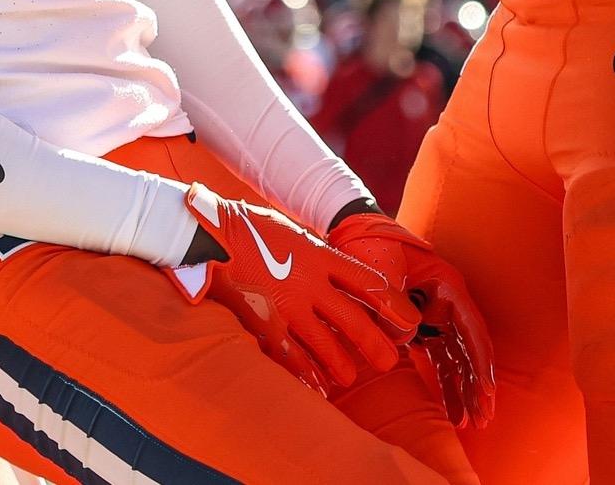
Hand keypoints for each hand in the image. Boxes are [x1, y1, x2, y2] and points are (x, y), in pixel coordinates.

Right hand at [168, 185, 416, 395]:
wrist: (207, 230)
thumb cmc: (247, 227)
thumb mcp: (291, 232)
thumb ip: (315, 255)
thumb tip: (335, 273)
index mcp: (319, 254)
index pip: (367, 282)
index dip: (392, 303)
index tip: (407, 320)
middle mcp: (310, 281)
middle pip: (353, 318)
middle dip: (374, 343)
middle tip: (389, 362)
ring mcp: (287, 304)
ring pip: (325, 342)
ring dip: (340, 363)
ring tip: (349, 378)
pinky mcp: (264, 320)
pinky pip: (291, 354)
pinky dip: (306, 373)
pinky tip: (316, 386)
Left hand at [329, 211, 495, 426]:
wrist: (350, 231)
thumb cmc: (369, 245)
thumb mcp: (380, 270)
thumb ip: (392, 304)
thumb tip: (403, 341)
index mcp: (446, 285)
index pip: (471, 329)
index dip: (480, 363)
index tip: (485, 392)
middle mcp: (447, 302)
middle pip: (469, 349)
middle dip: (477, 385)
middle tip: (482, 419)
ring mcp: (435, 315)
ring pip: (457, 359)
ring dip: (464, 390)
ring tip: (470, 424)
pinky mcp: (420, 326)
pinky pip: (438, 359)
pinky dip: (445, 384)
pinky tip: (450, 411)